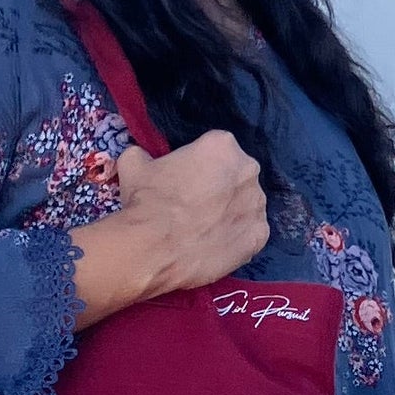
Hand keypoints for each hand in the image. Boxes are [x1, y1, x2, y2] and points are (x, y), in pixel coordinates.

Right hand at [72, 130, 267, 323]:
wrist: (153, 249)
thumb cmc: (147, 201)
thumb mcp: (134, 164)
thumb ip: (144, 155)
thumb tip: (143, 158)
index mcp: (222, 145)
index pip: (215, 150)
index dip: (199, 166)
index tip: (186, 181)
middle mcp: (248, 170)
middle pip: (236, 175)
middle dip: (221, 187)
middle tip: (197, 205)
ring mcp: (258, 204)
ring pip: (246, 204)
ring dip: (232, 212)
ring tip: (206, 229)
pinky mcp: (260, 236)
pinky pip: (252, 233)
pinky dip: (238, 238)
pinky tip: (217, 244)